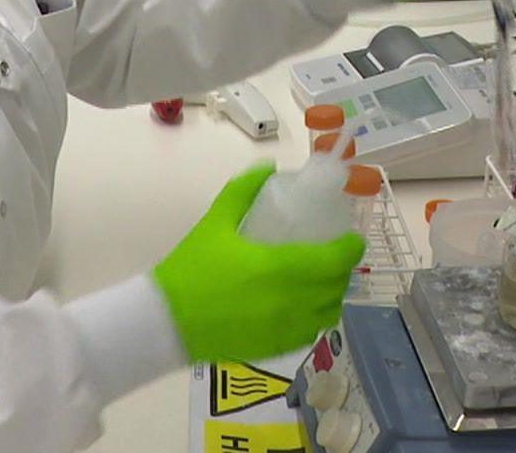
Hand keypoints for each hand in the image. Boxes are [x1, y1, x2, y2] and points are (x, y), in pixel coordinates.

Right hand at [151, 163, 364, 361]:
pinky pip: (311, 333)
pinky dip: (315, 318)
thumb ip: (243, 190)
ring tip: (321, 280)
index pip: (334, 259)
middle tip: (333, 253)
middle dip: (341, 268)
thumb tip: (268, 167)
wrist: (165, 321)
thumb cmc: (191, 269)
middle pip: (336, 286)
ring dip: (332, 295)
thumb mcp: (215, 222)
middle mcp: (290, 301)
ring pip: (328, 313)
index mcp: (279, 267)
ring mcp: (285, 328)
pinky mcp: (276, 347)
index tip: (349, 236)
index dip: (350, 247)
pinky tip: (302, 306)